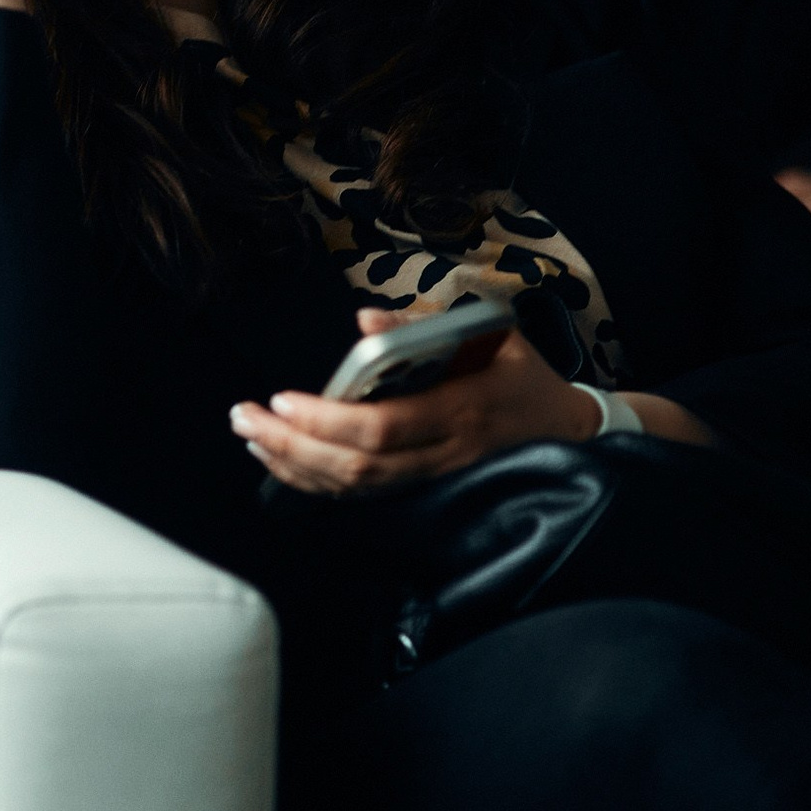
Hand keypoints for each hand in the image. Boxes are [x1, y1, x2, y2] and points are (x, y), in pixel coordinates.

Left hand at [227, 309, 597, 494]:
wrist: (567, 429)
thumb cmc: (519, 372)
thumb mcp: (490, 333)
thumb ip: (424, 325)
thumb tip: (365, 317)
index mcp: (459, 410)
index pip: (382, 428)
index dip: (328, 421)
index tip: (282, 400)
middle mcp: (443, 453)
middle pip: (357, 466)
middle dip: (292, 445)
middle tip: (244, 417)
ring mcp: (433, 478)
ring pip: (354, 488)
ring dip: (294, 464)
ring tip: (250, 435)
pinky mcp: (423, 490)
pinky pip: (362, 494)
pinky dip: (315, 481)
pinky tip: (280, 460)